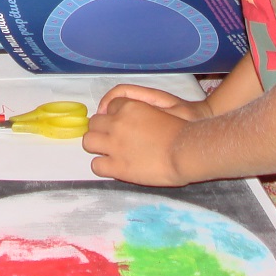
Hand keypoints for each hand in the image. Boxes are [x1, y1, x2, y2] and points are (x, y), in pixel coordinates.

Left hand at [82, 85, 210, 184]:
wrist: (186, 153)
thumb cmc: (182, 131)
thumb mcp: (163, 107)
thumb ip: (143, 108)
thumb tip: (130, 113)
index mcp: (129, 107)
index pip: (110, 107)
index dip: (114, 116)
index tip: (120, 124)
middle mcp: (117, 123)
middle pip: (94, 122)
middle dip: (101, 129)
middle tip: (112, 139)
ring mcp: (114, 145)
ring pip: (88, 141)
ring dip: (97, 145)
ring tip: (108, 152)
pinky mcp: (117, 167)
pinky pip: (96, 165)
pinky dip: (102, 166)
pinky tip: (112, 168)